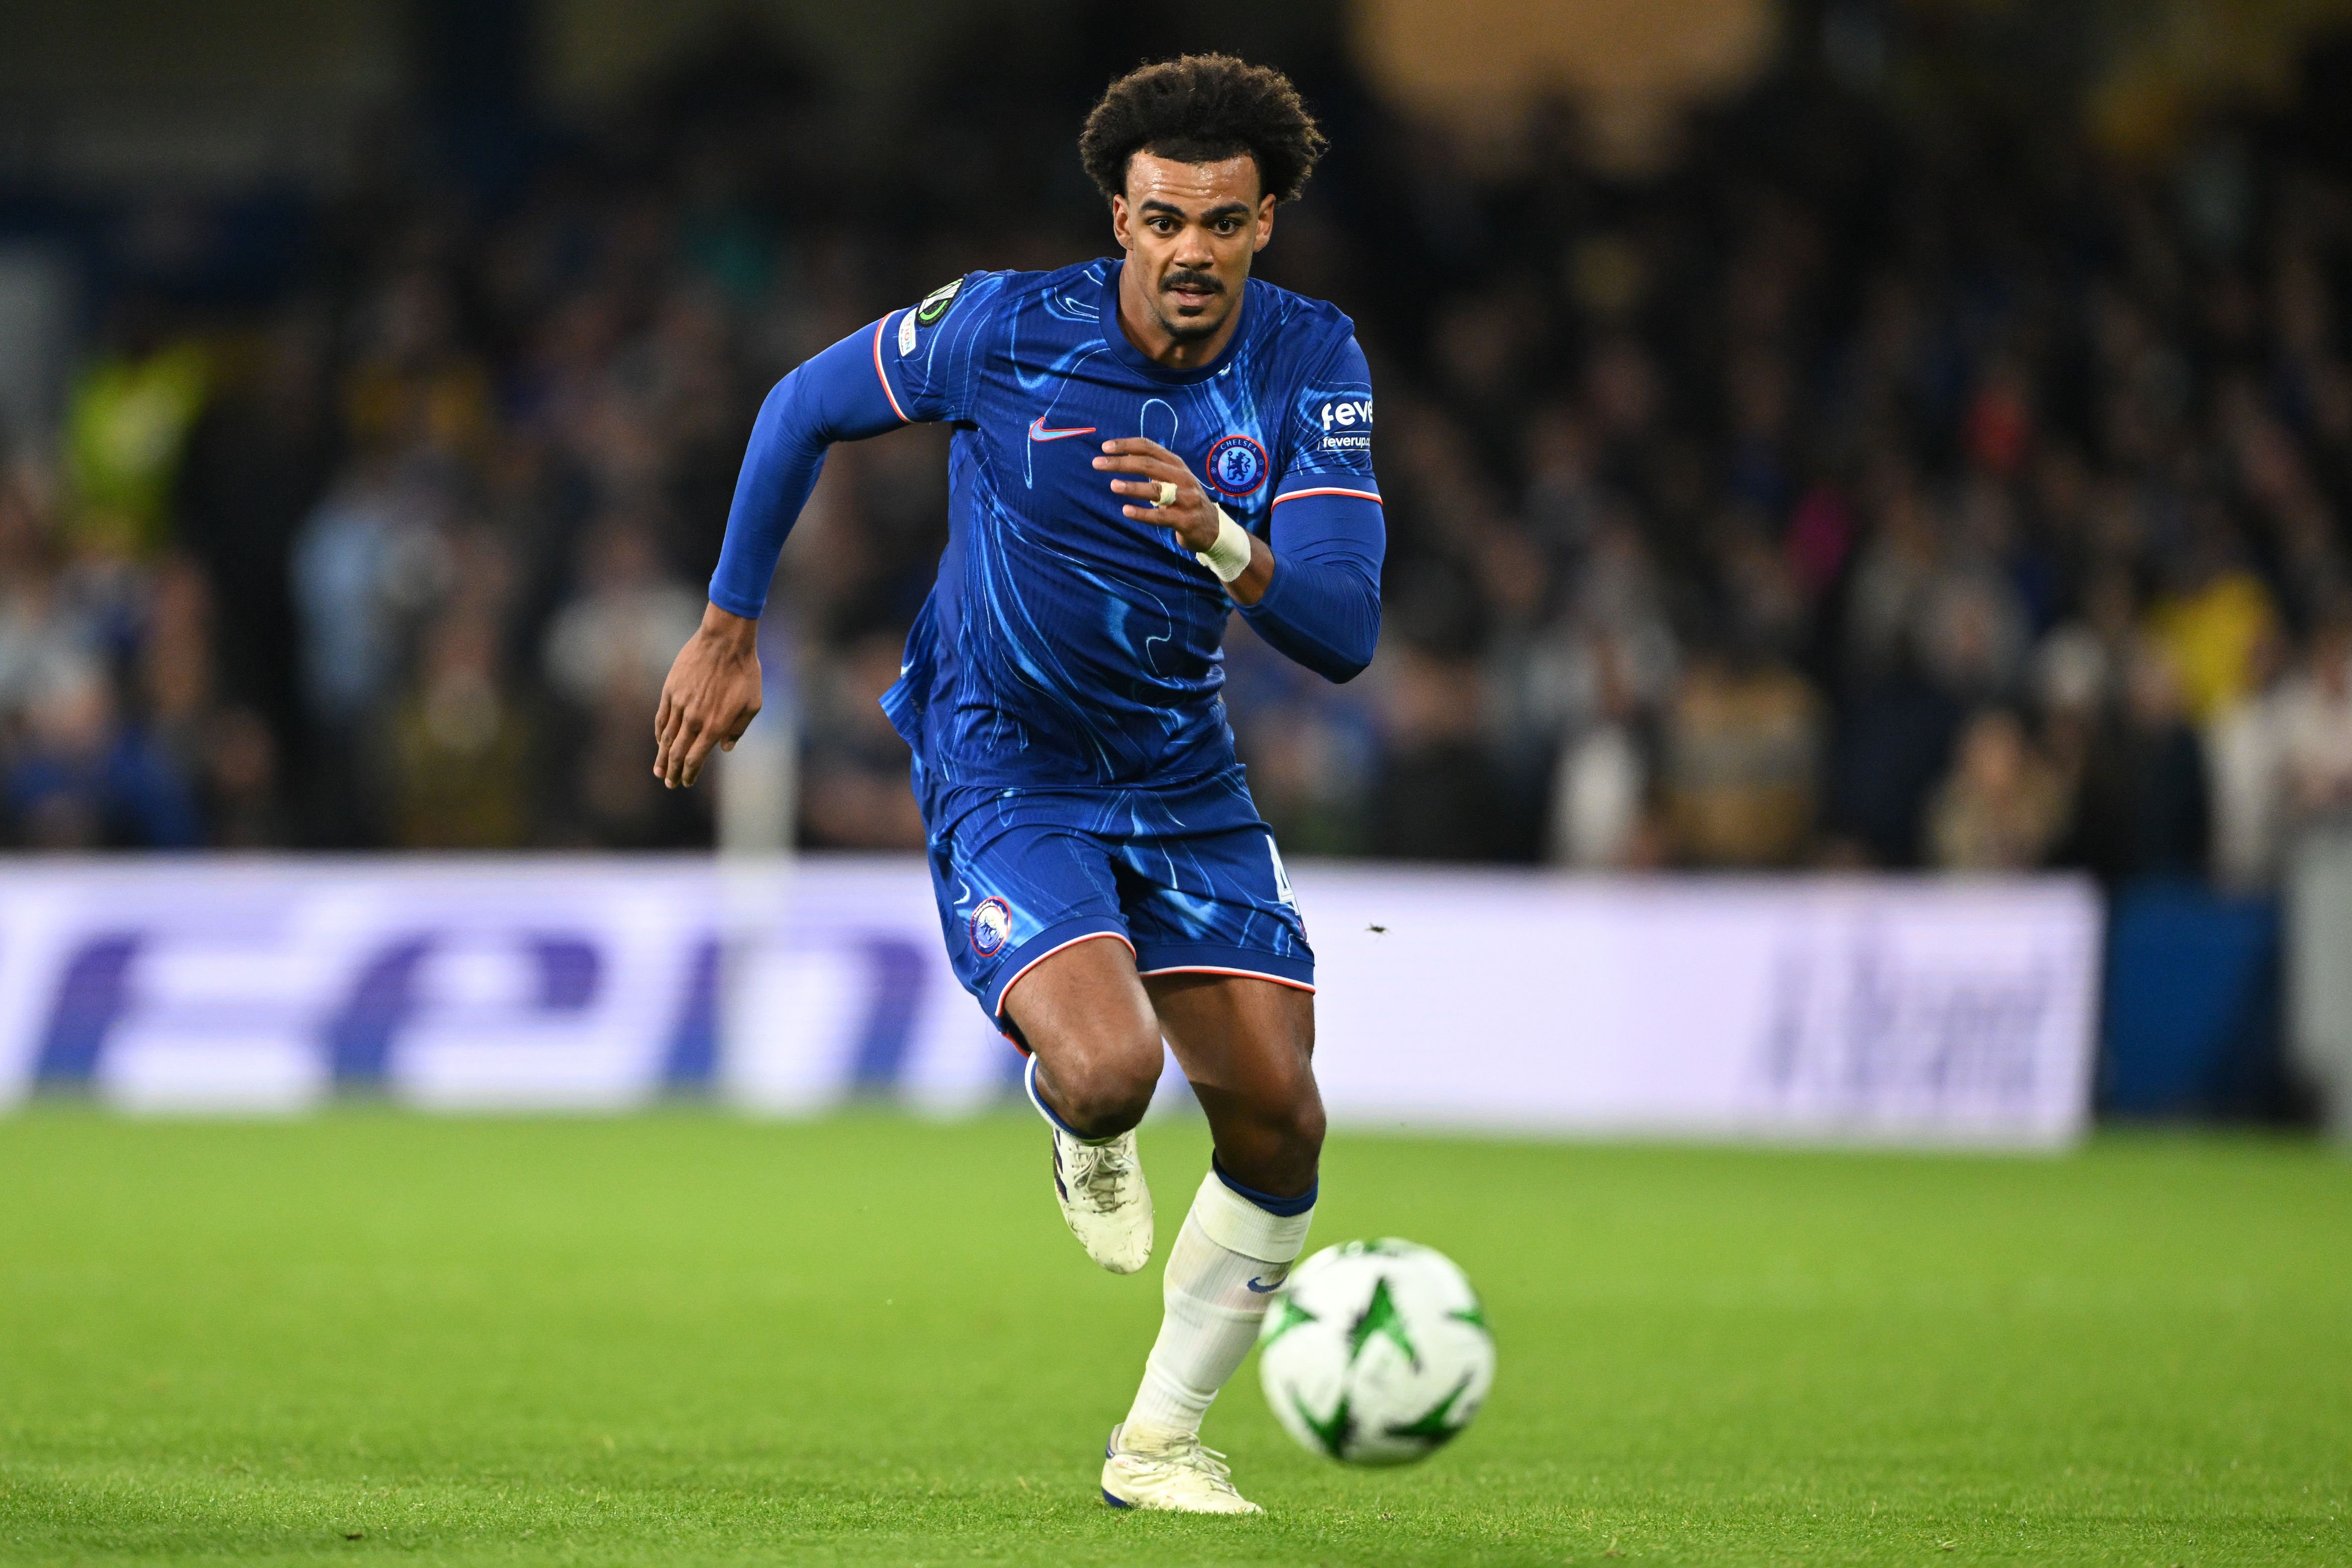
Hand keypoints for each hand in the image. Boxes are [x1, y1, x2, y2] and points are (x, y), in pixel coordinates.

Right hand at [653, 603, 761, 788]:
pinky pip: (661, 718)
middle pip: (678, 753)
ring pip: (666, 738)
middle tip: (670, 783)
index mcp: (715, 725)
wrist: (725, 641)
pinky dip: (660, 733)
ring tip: (660, 771)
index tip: (686, 782)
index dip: (689, 773)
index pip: (696, 758)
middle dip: (673, 771)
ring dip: (662, 757)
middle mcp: (694, 719)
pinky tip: (660, 742)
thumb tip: (725, 748)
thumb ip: (738, 730)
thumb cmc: (745, 671)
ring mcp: (679, 705)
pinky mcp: (670, 690)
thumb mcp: (753, 704)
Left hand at [1094, 438, 1218, 552]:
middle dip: (1121, 463)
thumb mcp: (1172, 478)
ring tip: (1113, 485)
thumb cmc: (1184, 499)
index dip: (1126, 445)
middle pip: (1149, 465)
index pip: (1149, 447)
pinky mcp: (1186, 520)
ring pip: (1157, 490)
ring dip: (1133, 487)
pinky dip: (1143, 514)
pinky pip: (1161, 517)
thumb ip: (1152, 466)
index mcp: (1176, 464)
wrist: (1211, 528)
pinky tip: (1126, 511)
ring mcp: (1186, 499)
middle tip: (1098, 463)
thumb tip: (1122, 454)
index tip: (1105, 447)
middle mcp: (1182, 478)